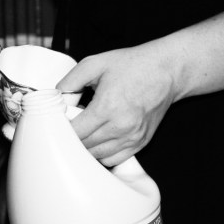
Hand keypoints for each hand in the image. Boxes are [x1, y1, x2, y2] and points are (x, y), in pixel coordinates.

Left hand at [56, 45, 179, 166]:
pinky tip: (98, 141)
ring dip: (86, 148)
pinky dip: (101, 154)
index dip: (61, 130)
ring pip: (97, 156)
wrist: (167, 71)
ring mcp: (132, 137)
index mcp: (107, 107)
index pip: (75, 133)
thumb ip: (71, 80)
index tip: (58, 123)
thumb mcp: (96, 63)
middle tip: (69, 126)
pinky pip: (113, 160)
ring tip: (84, 132)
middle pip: (84, 147)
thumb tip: (56, 96)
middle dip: (72, 139)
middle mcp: (120, 126)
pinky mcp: (140, 143)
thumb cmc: (134, 65)